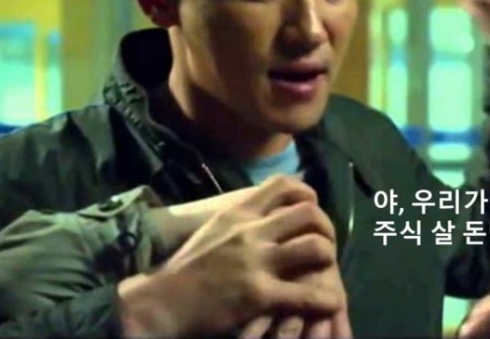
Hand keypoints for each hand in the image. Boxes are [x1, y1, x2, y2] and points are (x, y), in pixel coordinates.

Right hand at [118, 175, 341, 337]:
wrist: (159, 303)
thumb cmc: (186, 270)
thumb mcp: (214, 230)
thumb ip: (242, 220)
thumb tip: (268, 213)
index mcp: (238, 213)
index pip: (283, 185)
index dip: (307, 194)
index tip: (313, 208)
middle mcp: (251, 230)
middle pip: (309, 213)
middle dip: (327, 228)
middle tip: (326, 245)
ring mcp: (256, 261)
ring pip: (315, 247)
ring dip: (329, 259)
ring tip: (327, 272)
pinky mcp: (259, 294)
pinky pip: (307, 294)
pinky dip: (326, 299)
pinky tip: (331, 303)